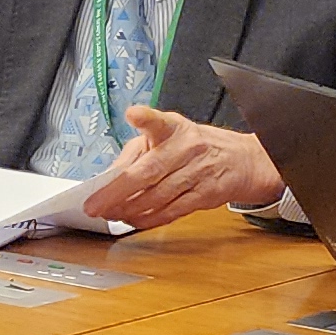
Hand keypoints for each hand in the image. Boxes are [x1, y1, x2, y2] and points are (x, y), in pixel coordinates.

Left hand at [80, 105, 281, 230]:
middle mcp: (186, 148)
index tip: (134, 114)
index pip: (159, 121)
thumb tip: (106, 179)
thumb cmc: (193, 147)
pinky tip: (133, 220)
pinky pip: (172, 211)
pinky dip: (149, 218)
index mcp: (173, 129)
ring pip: (157, 196)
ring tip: (109, 214)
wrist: (241, 160)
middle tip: (93, 205)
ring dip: (129, 209)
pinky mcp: (206, 194)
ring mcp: (198, 172)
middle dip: (117, 192)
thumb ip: (136, 154)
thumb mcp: (166, 138)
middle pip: (148, 172)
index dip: (146, 118)